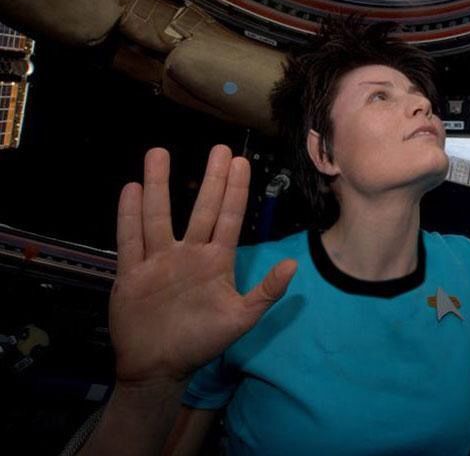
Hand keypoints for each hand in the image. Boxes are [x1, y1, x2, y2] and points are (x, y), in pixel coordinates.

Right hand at [109, 145, 296, 386]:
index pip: (228, 217)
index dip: (235, 190)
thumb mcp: (241, 319)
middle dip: (210, 179)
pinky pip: (130, 239)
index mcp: (216, 261)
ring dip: (159, 185)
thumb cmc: (202, 342)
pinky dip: (128, 216)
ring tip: (158, 153)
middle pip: (200, 208)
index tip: (240, 162)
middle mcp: (188, 253)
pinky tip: (131, 189)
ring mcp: (159, 260)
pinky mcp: (132, 273)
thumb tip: (293, 265)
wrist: (159, 368)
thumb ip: (266, 292)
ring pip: (158, 216)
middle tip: (218, 148)